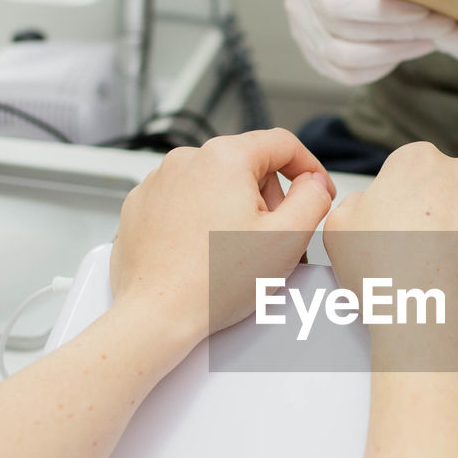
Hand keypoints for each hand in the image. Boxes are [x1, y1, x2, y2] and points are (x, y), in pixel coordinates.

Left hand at [110, 130, 335, 362]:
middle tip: (270, 240)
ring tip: (234, 253)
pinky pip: (184, 202)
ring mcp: (158, 182)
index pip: (281, 143)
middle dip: (267, 199)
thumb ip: (314, 198)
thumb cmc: (214, 283)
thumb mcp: (288, 237)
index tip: (316, 191)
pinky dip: (200, 221)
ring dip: (233, 211)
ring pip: (215, 185)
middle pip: (247, 165)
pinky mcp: (141, 206)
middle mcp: (186, 161)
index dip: (309, 167)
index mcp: (224, 158)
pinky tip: (205, 254)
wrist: (157, 314)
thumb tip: (314, 183)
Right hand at [285, 0, 454, 85]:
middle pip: (347, 36)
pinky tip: (407, 51)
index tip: (423, 10)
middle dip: (400, 34)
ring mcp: (304, 40)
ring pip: (347, 62)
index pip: (339, 4)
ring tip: (430, 41)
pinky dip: (381, 66)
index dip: (382, 12)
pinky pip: (349, 75)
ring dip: (395, 53)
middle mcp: (298, 11)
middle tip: (442, 26)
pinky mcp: (317, 60)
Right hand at [324, 143, 457, 351]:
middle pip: (451, 187)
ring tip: (448, 269)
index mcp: (417, 161)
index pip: (411, 171)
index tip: (398, 230)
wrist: (427, 317)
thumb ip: (356, 203)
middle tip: (422, 252)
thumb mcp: (338, 227)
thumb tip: (369, 205)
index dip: (402, 203)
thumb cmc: (383, 275)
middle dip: (439, 213)